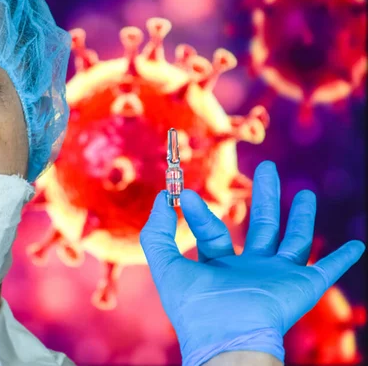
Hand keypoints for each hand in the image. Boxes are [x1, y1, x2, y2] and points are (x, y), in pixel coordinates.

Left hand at [140, 161, 364, 365]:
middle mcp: (250, 269)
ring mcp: (278, 277)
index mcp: (218, 266)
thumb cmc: (194, 307)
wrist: (227, 337)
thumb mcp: (165, 264)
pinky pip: (328, 270)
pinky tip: (357, 246)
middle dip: (266, 195)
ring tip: (306, 192)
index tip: (182, 191)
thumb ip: (157, 232)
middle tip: (269, 167)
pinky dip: (344, 258)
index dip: (199, 211)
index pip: (213, 230)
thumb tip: (162, 198)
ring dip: (302, 216)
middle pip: (262, 224)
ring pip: (295, 240)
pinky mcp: (302, 286)